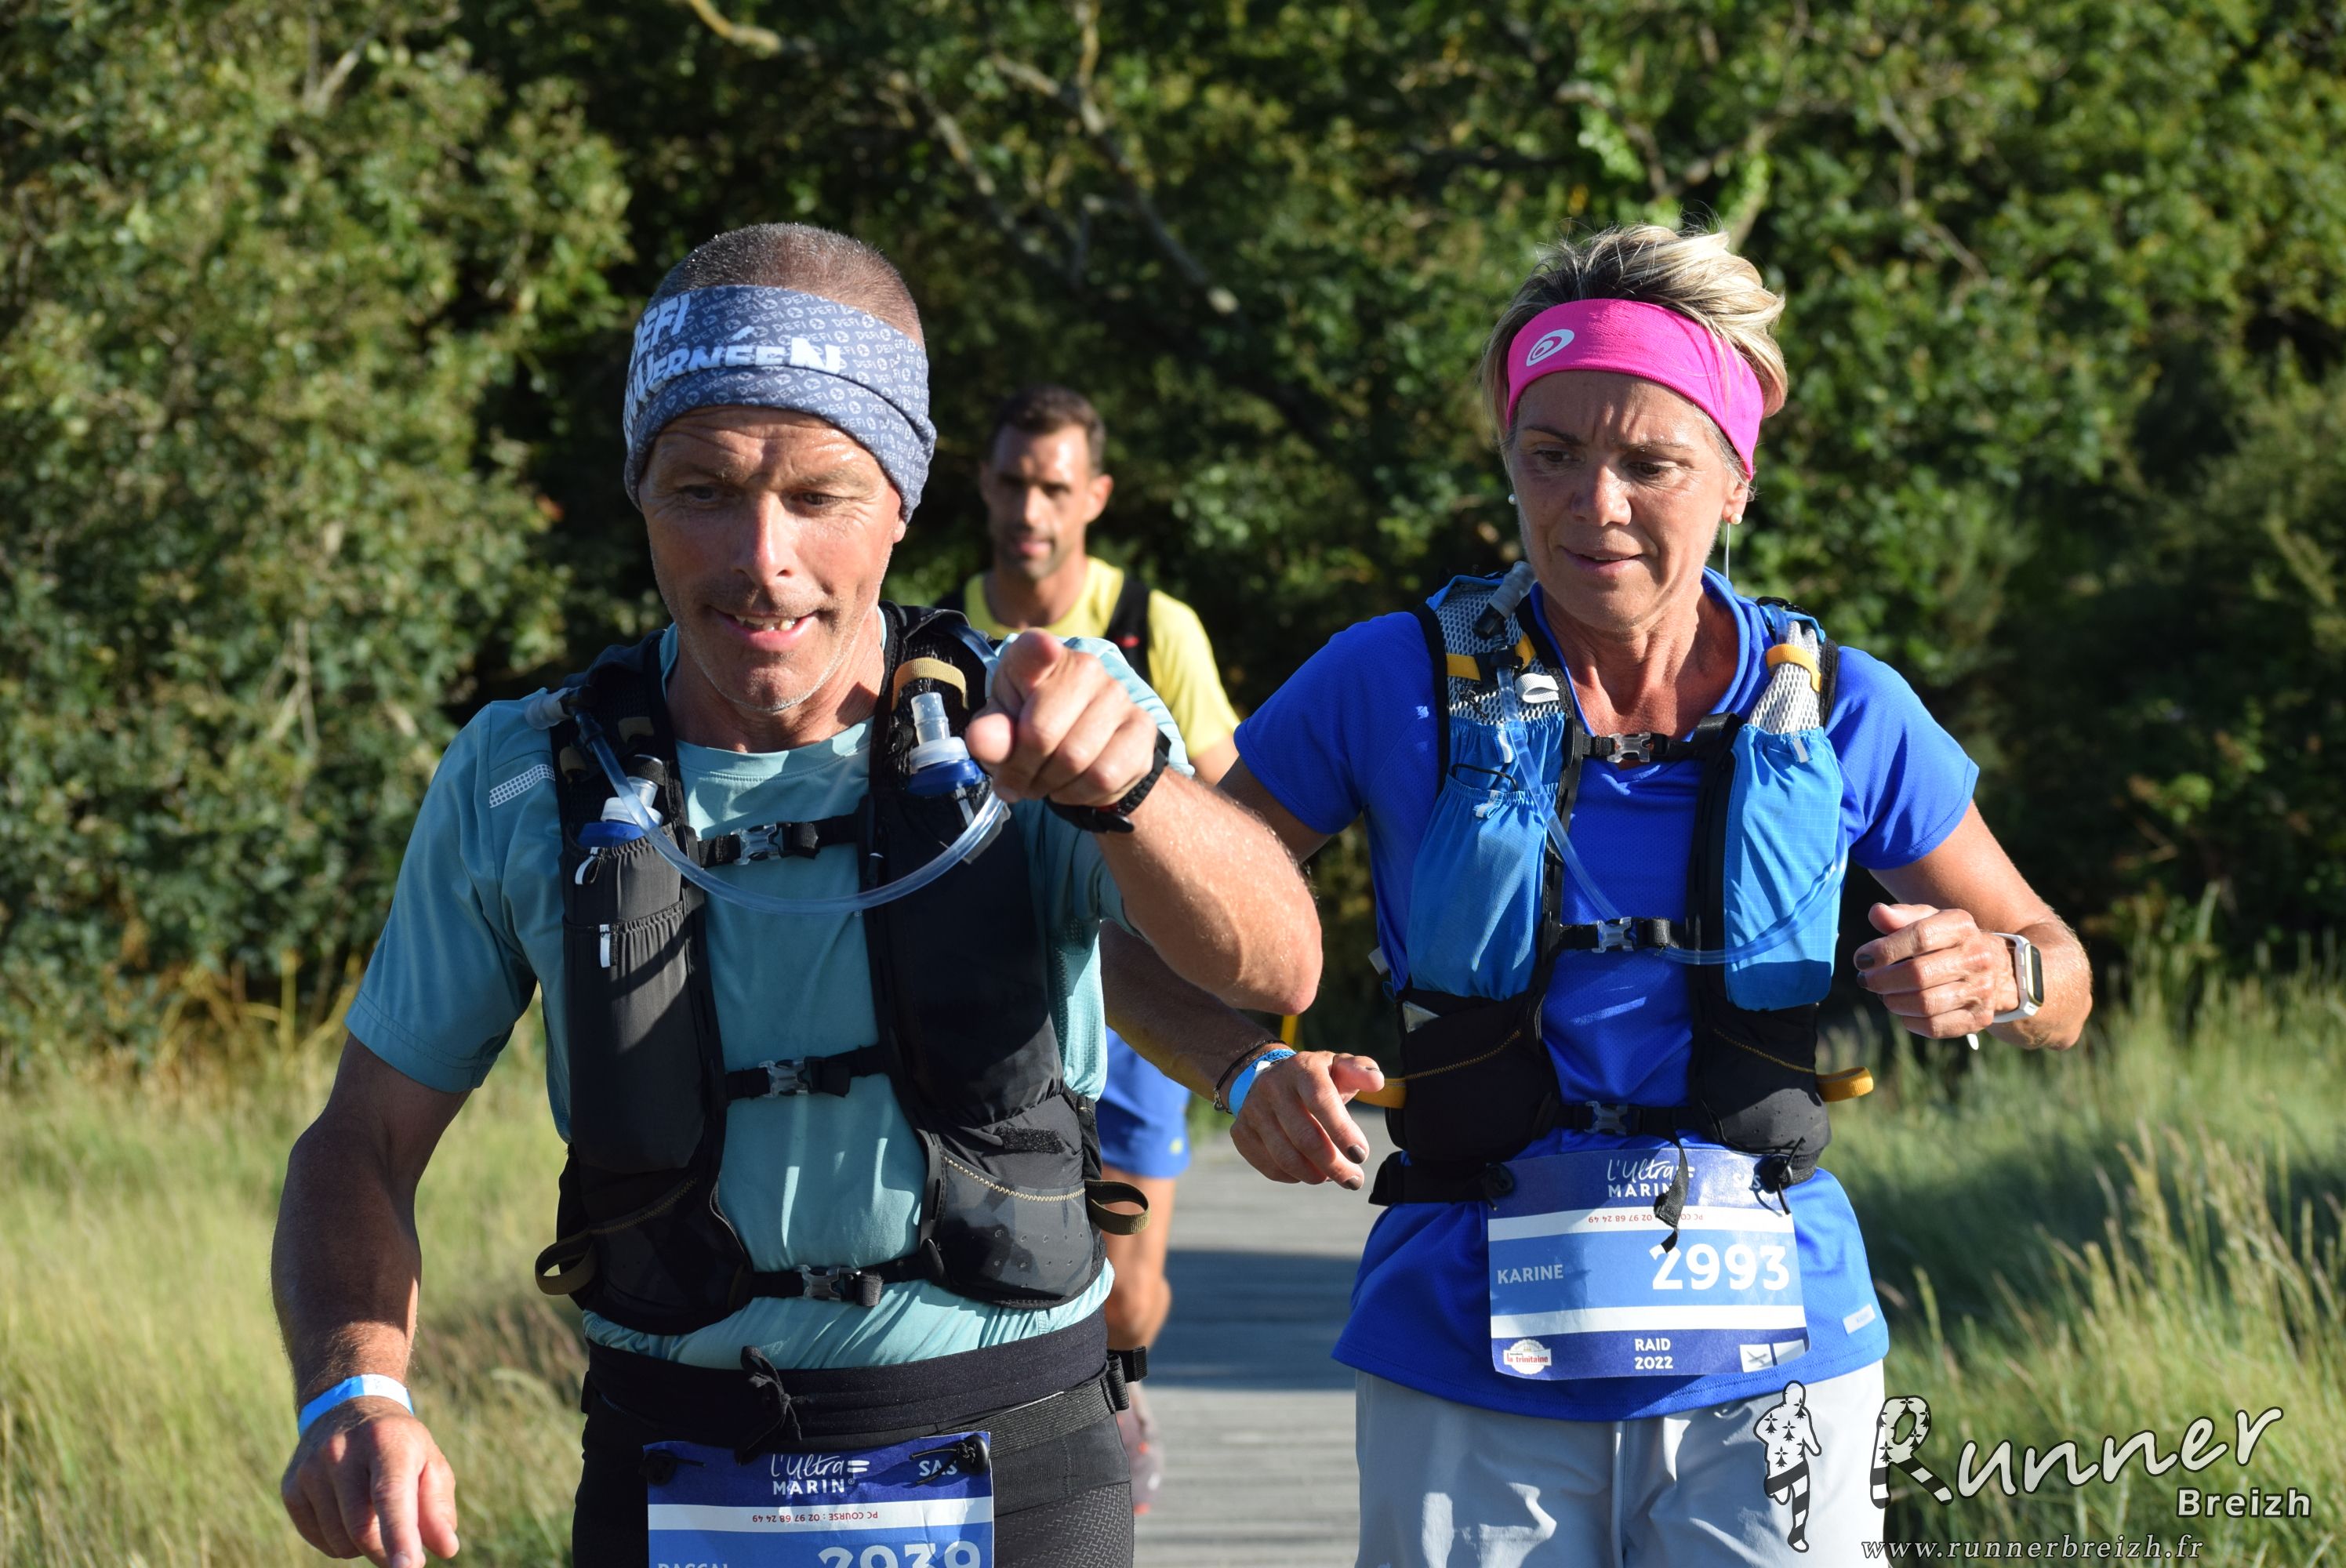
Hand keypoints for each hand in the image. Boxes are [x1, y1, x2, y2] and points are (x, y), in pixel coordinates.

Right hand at [281, 1400, 459, 1566]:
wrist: (348, 1409)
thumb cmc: (400, 1446)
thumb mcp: (429, 1463)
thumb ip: (438, 1506)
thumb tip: (446, 1549)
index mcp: (386, 1440)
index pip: (390, 1495)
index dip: (399, 1535)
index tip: (408, 1567)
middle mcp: (341, 1451)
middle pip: (362, 1529)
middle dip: (386, 1552)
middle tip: (403, 1552)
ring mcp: (309, 1469)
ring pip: (339, 1541)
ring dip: (363, 1546)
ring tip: (374, 1514)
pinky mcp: (290, 1488)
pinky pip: (319, 1540)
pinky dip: (340, 1542)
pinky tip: (349, 1513)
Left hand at [963, 633, 1160, 808]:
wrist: (1085, 752)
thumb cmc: (1031, 728)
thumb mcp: (1001, 729)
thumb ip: (990, 734)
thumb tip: (982, 741)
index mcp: (1039, 656)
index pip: (1037, 649)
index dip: (1041, 652)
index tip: (1045, 651)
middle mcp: (1085, 666)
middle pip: (1042, 733)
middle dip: (1022, 770)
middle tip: (1016, 780)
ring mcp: (1118, 696)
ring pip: (1075, 760)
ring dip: (1050, 785)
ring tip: (1044, 782)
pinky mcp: (1142, 728)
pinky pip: (1104, 776)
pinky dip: (1080, 793)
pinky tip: (1072, 785)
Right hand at [1230, 1050, 1387, 1189]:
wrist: (1270, 1078)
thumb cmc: (1316, 1078)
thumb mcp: (1339, 1067)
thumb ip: (1361, 1071)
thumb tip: (1377, 1082)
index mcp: (1301, 1068)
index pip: (1321, 1102)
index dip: (1342, 1132)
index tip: (1361, 1155)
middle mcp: (1272, 1087)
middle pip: (1304, 1138)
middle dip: (1335, 1166)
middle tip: (1354, 1180)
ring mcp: (1252, 1111)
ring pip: (1286, 1157)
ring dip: (1315, 1176)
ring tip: (1332, 1177)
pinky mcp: (1241, 1132)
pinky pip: (1269, 1167)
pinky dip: (1293, 1177)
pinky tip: (1309, 1172)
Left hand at [1853, 902, 2019, 1040]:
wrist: (1995, 967)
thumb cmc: (1945, 941)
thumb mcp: (1927, 920)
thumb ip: (1900, 916)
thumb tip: (1877, 913)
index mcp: (1961, 926)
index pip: (1920, 936)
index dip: (1885, 950)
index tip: (1861, 959)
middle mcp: (1977, 957)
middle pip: (1919, 974)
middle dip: (1883, 980)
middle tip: (1867, 980)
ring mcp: (1982, 989)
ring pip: (1925, 1004)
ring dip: (1894, 1002)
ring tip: (1884, 995)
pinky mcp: (1979, 1018)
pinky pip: (1935, 1026)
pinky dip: (1910, 1021)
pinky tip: (1903, 1010)